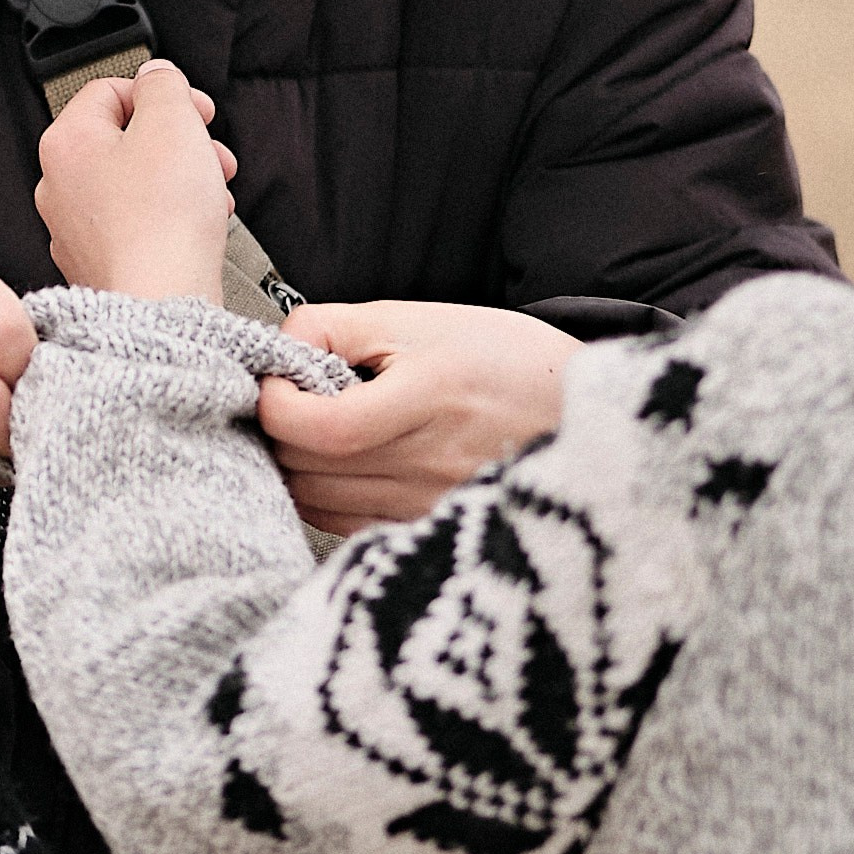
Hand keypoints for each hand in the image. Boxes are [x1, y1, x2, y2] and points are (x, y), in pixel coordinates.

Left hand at [35, 60, 237, 299]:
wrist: (161, 306)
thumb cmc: (161, 223)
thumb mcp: (172, 122)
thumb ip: (163, 84)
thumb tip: (156, 76)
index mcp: (67, 143)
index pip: (109, 90)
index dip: (160, 92)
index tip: (193, 107)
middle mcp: (59, 185)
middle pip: (124, 139)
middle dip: (177, 140)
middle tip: (207, 150)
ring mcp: (75, 229)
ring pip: (134, 183)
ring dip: (178, 177)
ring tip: (210, 191)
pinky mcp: (100, 263)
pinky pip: (136, 223)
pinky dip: (168, 217)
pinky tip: (196, 225)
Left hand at [259, 301, 577, 536]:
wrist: (579, 414)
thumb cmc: (506, 360)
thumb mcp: (422, 319)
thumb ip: (336, 329)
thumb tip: (275, 352)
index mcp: (431, 398)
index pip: (324, 428)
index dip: (276, 406)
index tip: (274, 382)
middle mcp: (431, 465)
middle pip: (308, 470)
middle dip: (278, 432)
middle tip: (291, 398)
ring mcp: (431, 507)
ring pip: (316, 503)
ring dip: (298, 465)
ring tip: (320, 427)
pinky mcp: (431, 533)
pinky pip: (346, 526)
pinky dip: (326, 495)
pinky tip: (344, 462)